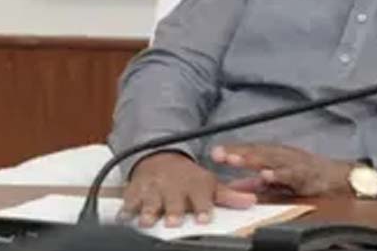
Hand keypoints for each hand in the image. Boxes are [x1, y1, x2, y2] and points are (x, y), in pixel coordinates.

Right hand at [121, 151, 255, 227]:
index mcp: (194, 185)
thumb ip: (229, 196)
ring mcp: (153, 188)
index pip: (201, 196)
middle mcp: (173, 186)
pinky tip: (124, 216)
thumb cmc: (188, 177)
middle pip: (173, 200)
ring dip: (148, 209)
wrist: (161, 157)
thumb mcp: (210, 183)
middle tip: (173, 220)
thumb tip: (252, 201)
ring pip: (150, 200)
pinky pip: (128, 199)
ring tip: (147, 219)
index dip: (203, 207)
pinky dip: (126, 207)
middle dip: (172, 210)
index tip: (204, 218)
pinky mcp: (135, 190)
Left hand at [210, 143, 353, 196]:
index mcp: (274, 155)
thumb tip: (232, 187)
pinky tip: (266, 175)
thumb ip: (255, 184)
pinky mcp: (305, 174)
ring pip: (270, 159)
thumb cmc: (307, 176)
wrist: (338, 178)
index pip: (250, 151)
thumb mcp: (277, 179)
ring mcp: (293, 163)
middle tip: (219, 154)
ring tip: (235, 160)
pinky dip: (277, 173)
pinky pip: (289, 174)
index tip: (214, 153)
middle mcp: (282, 155)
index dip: (233, 151)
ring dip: (252, 159)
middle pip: (256, 152)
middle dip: (237, 153)